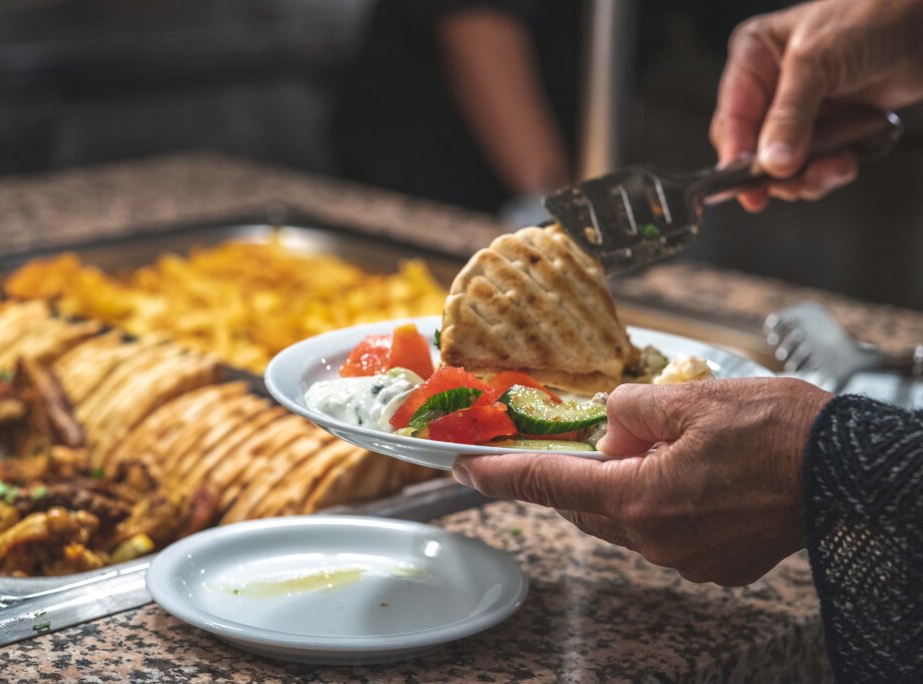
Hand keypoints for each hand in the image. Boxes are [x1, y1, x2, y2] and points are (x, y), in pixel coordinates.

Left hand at [453, 378, 832, 585]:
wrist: (850, 473)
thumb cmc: (779, 432)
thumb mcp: (691, 397)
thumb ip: (631, 406)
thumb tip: (612, 418)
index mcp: (641, 498)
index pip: (550, 486)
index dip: (500, 476)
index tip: (465, 469)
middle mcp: (657, 539)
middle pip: (587, 504)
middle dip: (583, 469)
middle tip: (605, 434)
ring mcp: (686, 558)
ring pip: (625, 518)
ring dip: (627, 482)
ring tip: (669, 444)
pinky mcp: (714, 564)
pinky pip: (664, 531)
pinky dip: (661, 501)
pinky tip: (695, 472)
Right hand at [710, 0, 922, 211]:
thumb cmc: (871, 18)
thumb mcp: (818, 63)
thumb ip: (789, 117)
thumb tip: (772, 163)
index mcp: (754, 58)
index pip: (732, 117)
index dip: (736, 154)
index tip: (745, 184)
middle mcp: (771, 87)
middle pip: (752, 148)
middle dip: (777, 169)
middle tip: (794, 181)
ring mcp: (799, 111)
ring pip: (782, 165)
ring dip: (807, 176)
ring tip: (836, 167)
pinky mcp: (827, 128)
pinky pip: (812, 166)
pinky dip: (827, 172)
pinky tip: (847, 161)